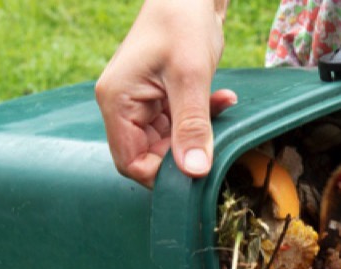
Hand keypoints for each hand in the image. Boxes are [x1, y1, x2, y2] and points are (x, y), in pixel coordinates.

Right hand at [94, 0, 237, 186]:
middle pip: (149, 155)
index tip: (194, 170)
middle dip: (184, 153)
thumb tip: (194, 172)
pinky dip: (202, 117)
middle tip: (214, 142)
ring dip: (197, 133)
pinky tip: (223, 100)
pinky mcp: (160, 96)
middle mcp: (123, 105)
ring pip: (168, 141)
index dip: (161, 175)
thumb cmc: (182, 21)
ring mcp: (141, 101)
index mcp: (117, 101)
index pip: (129, 162)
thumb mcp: (191, 77)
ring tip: (220, 107)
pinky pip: (179, 122)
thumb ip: (192, 126)